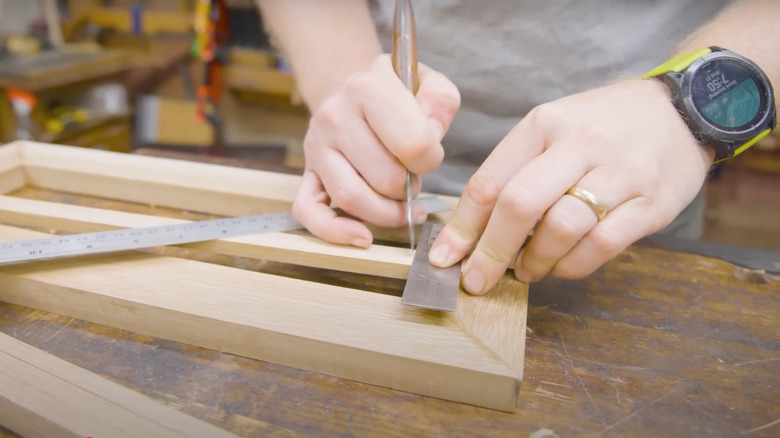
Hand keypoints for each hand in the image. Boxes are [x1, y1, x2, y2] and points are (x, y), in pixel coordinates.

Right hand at [292, 54, 460, 246]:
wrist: (353, 90)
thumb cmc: (396, 93)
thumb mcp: (428, 83)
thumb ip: (441, 104)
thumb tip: (430, 137)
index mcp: (368, 88)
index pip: (412, 144)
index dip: (431, 160)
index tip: (430, 155)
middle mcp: (334, 116)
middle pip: (384, 178)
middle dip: (409, 190)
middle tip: (413, 179)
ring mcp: (316, 146)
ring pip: (351, 199)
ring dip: (386, 214)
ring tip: (400, 205)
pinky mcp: (306, 172)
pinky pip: (308, 211)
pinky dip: (333, 231)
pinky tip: (361, 237)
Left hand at [428, 79, 714, 293]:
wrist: (682, 110)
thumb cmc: (604, 126)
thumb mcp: (553, 128)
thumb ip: (517, 170)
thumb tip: (474, 230)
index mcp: (544, 124)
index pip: (489, 181)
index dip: (461, 227)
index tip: (444, 258)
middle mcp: (578, 144)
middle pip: (519, 205)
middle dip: (490, 252)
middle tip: (476, 280)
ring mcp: (618, 173)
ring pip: (560, 228)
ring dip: (534, 261)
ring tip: (525, 270)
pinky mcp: (649, 203)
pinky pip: (601, 245)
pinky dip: (572, 266)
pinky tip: (560, 267)